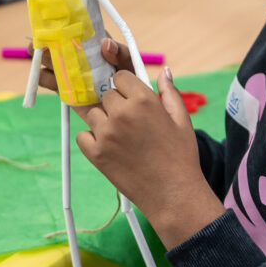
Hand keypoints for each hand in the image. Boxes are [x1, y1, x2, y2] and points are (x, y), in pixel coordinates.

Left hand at [73, 45, 223, 248]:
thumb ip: (170, 92)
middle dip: (117, 104)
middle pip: (107, 95)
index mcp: (144, 101)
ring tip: (122, 136)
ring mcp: (106, 134)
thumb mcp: (182, 120)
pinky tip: (110, 147)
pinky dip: (92, 139)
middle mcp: (122, 114)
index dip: (127, 86)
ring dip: (104, 120)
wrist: (172, 194)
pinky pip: (83, 136)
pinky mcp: (96, 154)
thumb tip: (164, 72)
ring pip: (94, 114)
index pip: (120, 77)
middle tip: (131, 122)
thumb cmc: (181, 157)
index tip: (131, 96)